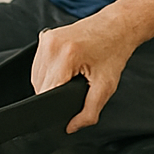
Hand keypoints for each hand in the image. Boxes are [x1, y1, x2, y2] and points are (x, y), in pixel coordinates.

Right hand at [30, 14, 144, 133]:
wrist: (118, 26)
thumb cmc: (114, 52)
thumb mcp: (107, 86)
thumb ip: (90, 111)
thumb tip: (72, 127)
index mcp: (66, 55)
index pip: (46, 92)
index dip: (56, 103)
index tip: (68, 101)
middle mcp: (52, 45)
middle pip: (39, 86)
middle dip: (56, 92)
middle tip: (78, 83)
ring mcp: (46, 39)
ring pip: (36, 77)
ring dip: (51, 82)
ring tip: (74, 72)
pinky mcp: (45, 37)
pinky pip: (39, 65)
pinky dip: (50, 71)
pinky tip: (68, 66)